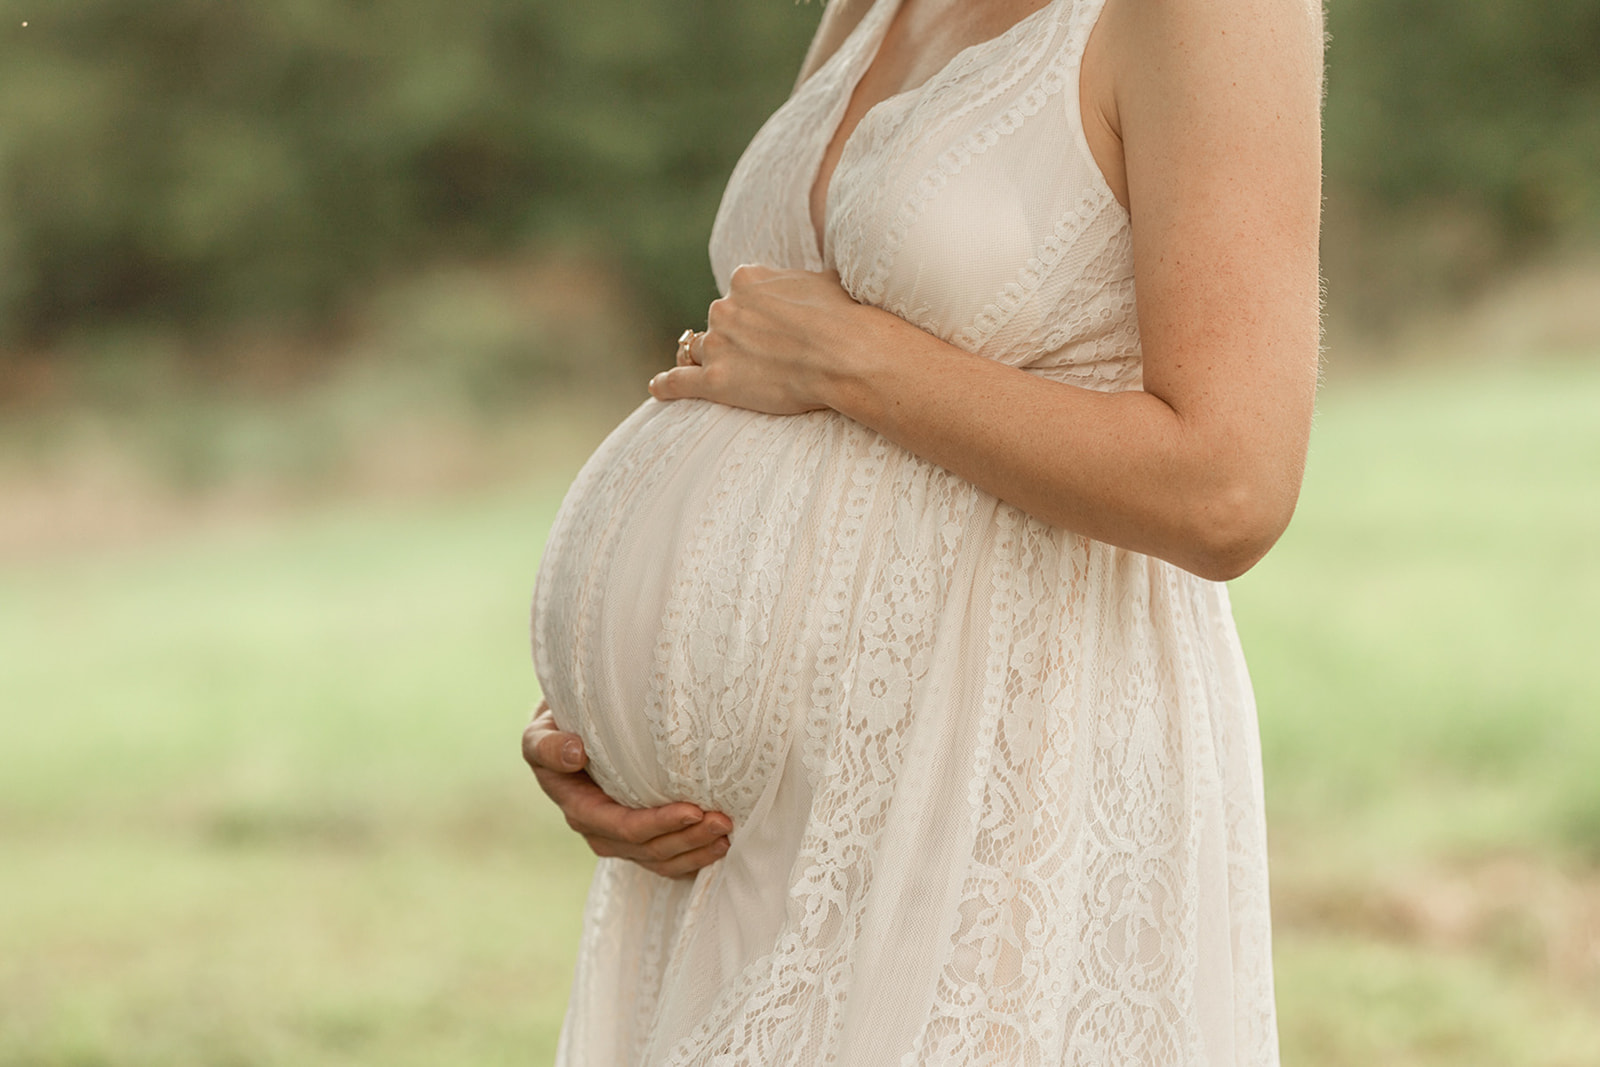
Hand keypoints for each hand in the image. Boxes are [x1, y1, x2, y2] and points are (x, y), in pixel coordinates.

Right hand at [521, 700, 732, 878]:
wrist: (568, 732)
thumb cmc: (559, 727)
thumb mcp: (540, 732)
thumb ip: (548, 744)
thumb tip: (574, 753)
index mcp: (578, 808)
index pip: (623, 826)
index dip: (659, 823)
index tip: (694, 809)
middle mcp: (598, 830)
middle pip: (648, 848)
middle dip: (688, 838)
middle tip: (723, 821)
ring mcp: (618, 838)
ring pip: (660, 859)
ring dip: (695, 851)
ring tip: (727, 834)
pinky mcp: (637, 837)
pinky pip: (665, 859)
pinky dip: (693, 857)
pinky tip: (717, 846)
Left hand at [648, 264, 872, 413]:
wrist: (846, 355)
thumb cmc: (844, 318)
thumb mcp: (822, 278)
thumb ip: (799, 280)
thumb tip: (809, 281)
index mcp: (746, 279)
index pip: (738, 294)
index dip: (753, 313)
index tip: (769, 327)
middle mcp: (725, 306)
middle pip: (720, 323)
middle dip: (735, 337)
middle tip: (764, 356)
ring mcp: (717, 344)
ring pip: (698, 350)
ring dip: (709, 359)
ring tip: (720, 371)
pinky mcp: (715, 380)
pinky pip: (679, 381)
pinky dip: (666, 384)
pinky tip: (657, 388)